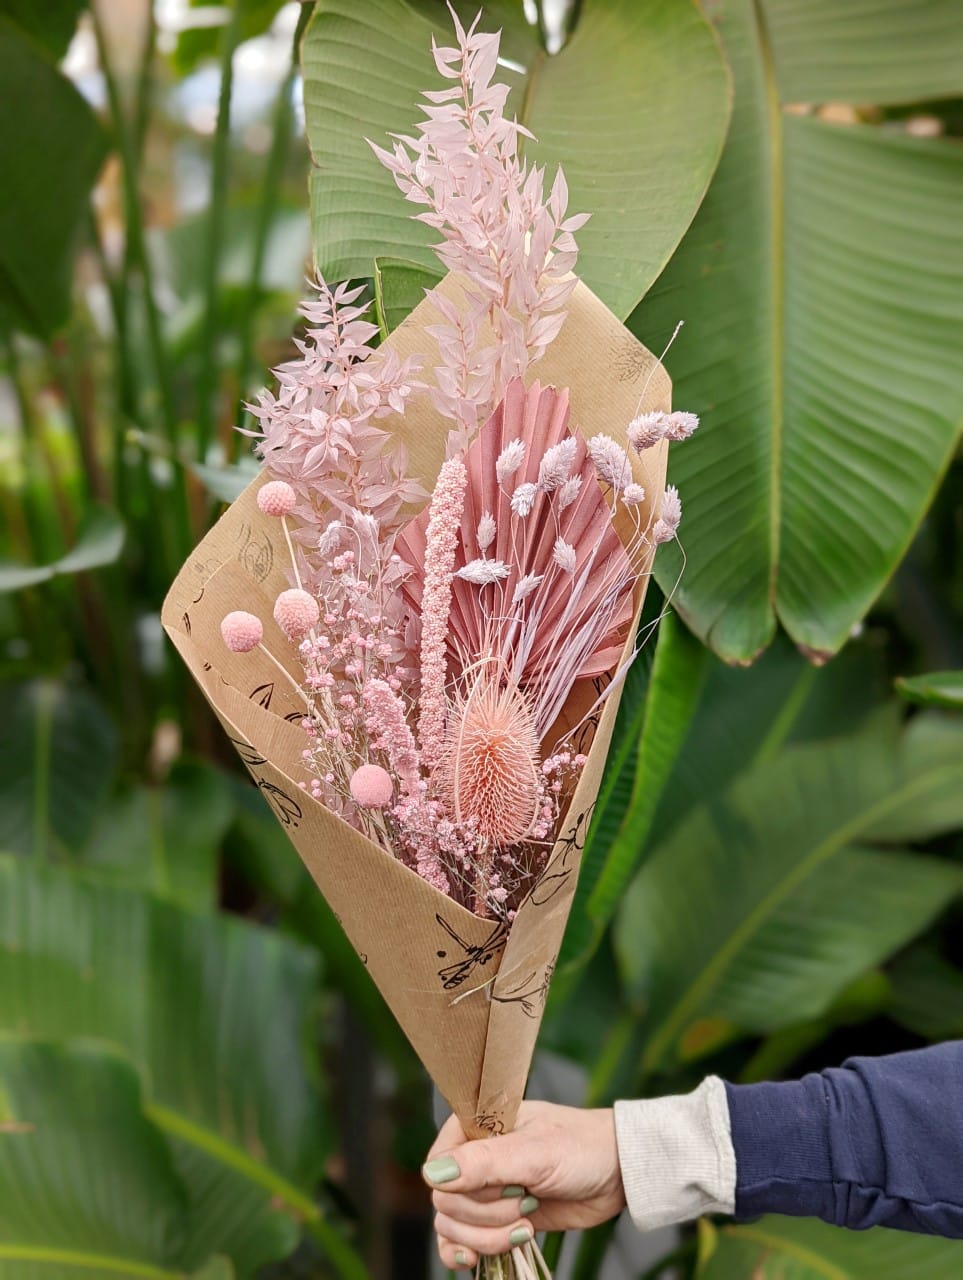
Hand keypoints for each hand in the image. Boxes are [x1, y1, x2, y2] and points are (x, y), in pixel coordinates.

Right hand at [422, 1100, 625, 1270]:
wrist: (616, 1174)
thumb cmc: (581, 1148)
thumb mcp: (535, 1153)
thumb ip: (484, 1163)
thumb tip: (433, 1175)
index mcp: (476, 1127)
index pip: (438, 1165)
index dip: (463, 1187)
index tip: (503, 1187)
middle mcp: (475, 1158)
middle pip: (447, 1203)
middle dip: (486, 1215)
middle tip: (526, 1203)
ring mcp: (486, 1191)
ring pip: (453, 1227)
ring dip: (487, 1237)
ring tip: (526, 1225)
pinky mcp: (497, 1219)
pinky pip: (461, 1243)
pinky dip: (466, 1254)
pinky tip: (477, 1260)